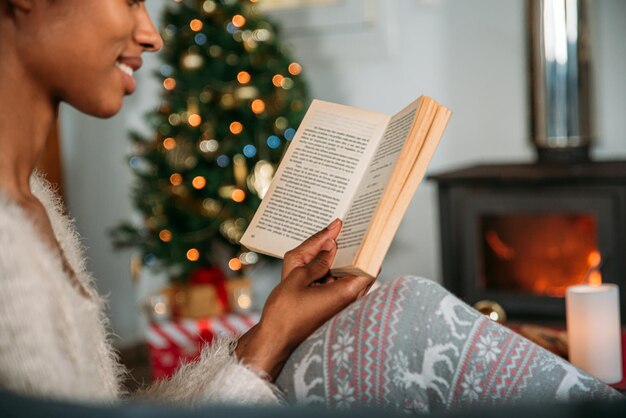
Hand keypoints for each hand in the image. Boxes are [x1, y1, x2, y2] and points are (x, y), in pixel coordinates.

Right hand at [235, 219, 375, 379]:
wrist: (274, 341)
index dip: (368, 246)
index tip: (362, 230)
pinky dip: (333, 271)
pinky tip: (320, 259)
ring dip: (341, 260)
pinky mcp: (333, 307)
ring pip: (349, 275)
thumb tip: (332, 242)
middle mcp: (350, 300)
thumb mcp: (297, 277)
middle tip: (343, 230)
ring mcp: (342, 305)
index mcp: (347, 293)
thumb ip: (317, 258)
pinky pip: (340, 283)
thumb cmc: (284, 314)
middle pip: (360, 268)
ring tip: (330, 240)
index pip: (370, 265)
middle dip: (352, 249)